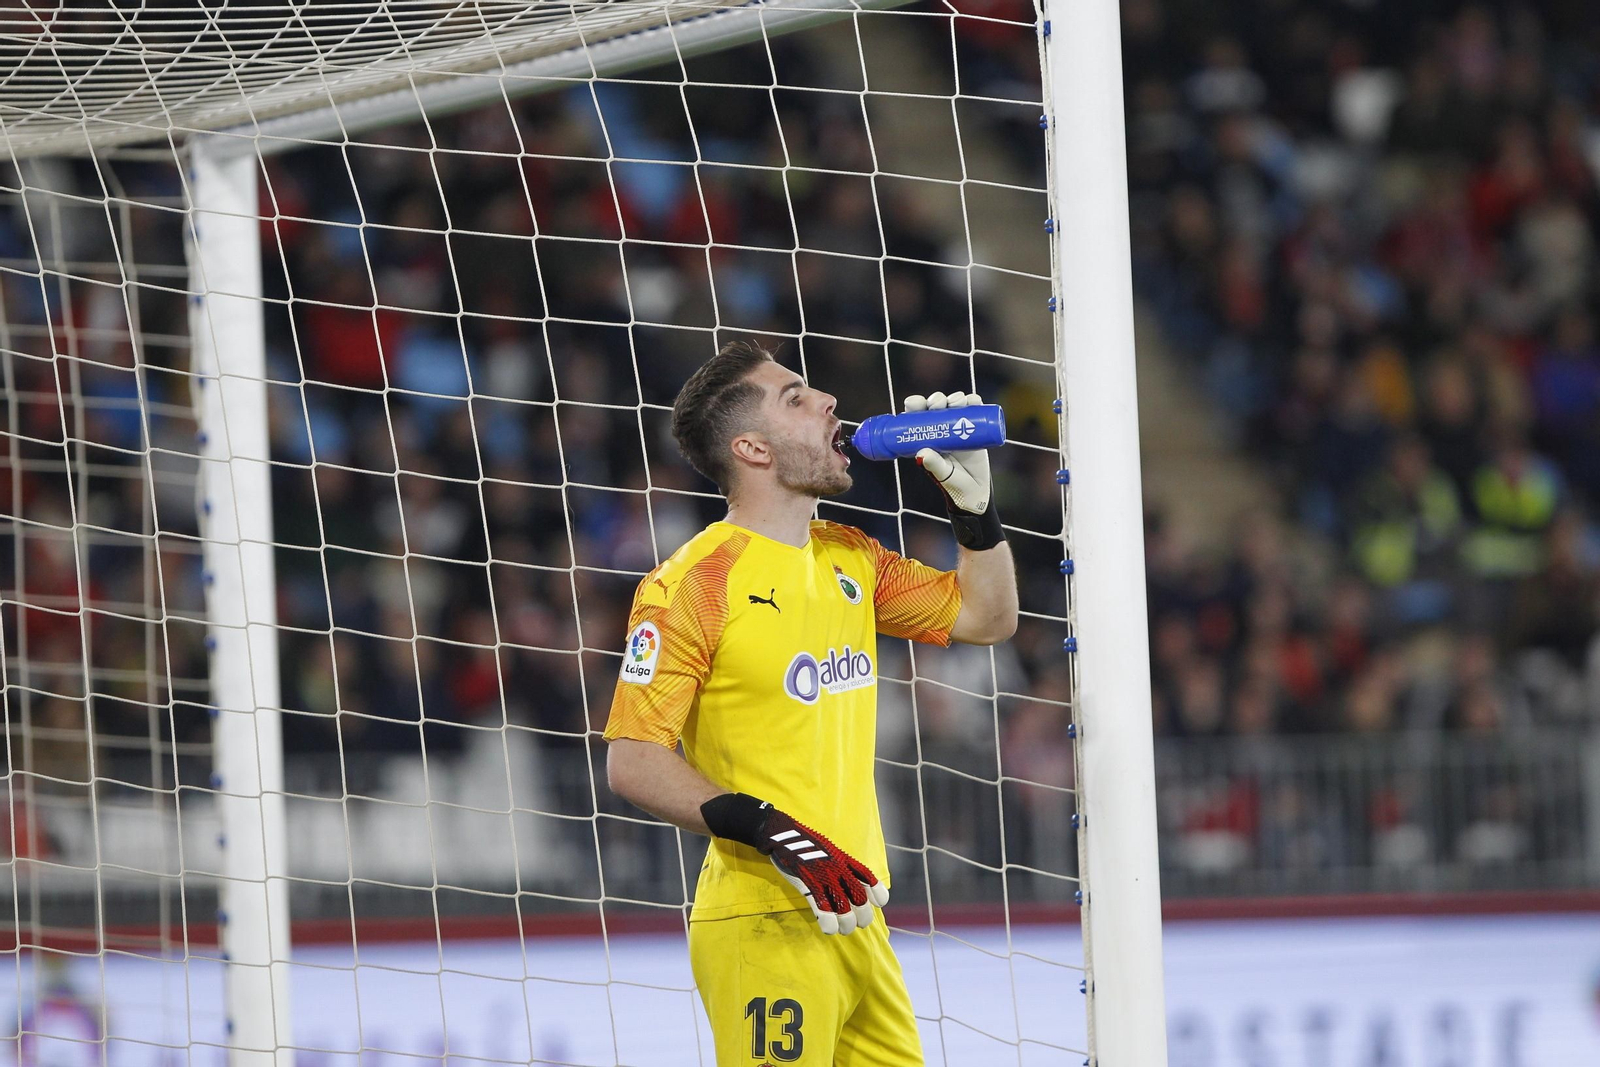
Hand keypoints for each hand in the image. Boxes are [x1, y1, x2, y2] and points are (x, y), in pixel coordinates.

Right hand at [755, 806, 889, 934]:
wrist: (784, 835)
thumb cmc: (805, 844)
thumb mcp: (829, 851)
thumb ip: (839, 865)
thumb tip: (847, 881)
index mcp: (844, 860)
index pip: (867, 876)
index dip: (877, 891)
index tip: (879, 903)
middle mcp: (839, 868)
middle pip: (859, 896)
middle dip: (863, 915)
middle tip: (860, 924)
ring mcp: (825, 876)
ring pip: (843, 906)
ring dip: (846, 923)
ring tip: (844, 930)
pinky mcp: (809, 883)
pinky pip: (822, 906)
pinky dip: (828, 921)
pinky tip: (829, 929)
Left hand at [904, 390, 991, 513]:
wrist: (976, 492)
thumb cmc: (954, 484)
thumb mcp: (942, 474)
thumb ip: (934, 465)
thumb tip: (921, 453)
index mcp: (926, 436)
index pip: (918, 415)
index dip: (915, 404)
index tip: (915, 404)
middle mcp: (942, 428)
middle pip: (936, 405)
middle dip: (936, 399)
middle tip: (938, 404)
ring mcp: (959, 425)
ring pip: (955, 403)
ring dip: (954, 398)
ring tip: (957, 403)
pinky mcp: (976, 426)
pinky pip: (975, 408)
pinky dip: (974, 400)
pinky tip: (972, 401)